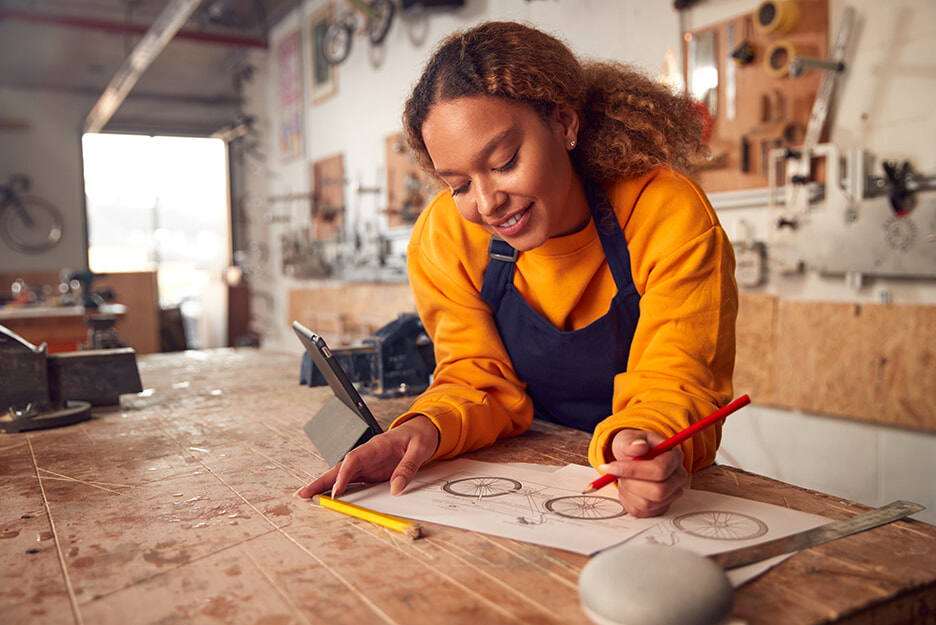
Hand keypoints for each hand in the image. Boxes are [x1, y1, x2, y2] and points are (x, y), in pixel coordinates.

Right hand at [295, 415, 439, 498]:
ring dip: (325, 486)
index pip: (355, 459)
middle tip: (304, 493)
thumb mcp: (420, 449)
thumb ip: (408, 467)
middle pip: (341, 467)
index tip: (337, 490)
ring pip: (342, 474)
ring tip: (308, 497)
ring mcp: (368, 463)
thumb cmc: (420, 435)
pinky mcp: (371, 471)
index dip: (344, 475)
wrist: (424, 428)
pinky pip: (352, 480)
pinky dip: (339, 488)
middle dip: (321, 481)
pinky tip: (329, 498)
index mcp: (377, 444)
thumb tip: (396, 488)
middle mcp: (368, 454)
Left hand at [598, 429, 688, 517]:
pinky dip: (626, 499)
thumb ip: (631, 441)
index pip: (660, 469)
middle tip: (616, 473)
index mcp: (674, 457)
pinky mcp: (660, 507)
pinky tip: (627, 487)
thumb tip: (639, 446)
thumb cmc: (633, 447)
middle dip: (631, 483)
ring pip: (647, 503)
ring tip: (623, 478)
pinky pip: (640, 511)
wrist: (632, 457)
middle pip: (658, 491)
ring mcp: (671, 495)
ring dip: (627, 491)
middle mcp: (678, 478)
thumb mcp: (628, 438)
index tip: (612, 467)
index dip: (633, 470)